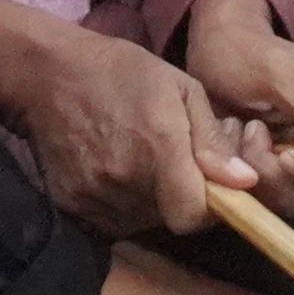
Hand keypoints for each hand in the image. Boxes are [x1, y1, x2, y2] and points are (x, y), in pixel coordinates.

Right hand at [0, 0, 255, 237]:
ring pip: (142, 222)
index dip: (211, 207)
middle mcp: (124, 179)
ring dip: (154, 201)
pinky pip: (111, 220)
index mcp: (157, 147)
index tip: (212, 184)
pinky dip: (123, 203)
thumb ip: (213, 140)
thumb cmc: (125, 72)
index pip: (193, 215)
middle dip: (184, 197)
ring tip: (145, 161)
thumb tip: (244, 181)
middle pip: (170, 218)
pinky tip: (119, 169)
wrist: (49, 75)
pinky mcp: (69, 204)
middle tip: (177, 161)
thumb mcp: (182, 89)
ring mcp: (92, 196)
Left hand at [180, 0, 293, 213]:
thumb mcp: (280, 69)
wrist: (209, 50)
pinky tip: (221, 137)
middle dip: (273, 173)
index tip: (289, 156)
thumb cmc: (249, 52)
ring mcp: (279, 169)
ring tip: (234, 126)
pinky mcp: (249, 176)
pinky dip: (227, 172)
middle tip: (251, 130)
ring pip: (274, 200)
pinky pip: (244, 196)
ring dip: (248, 169)